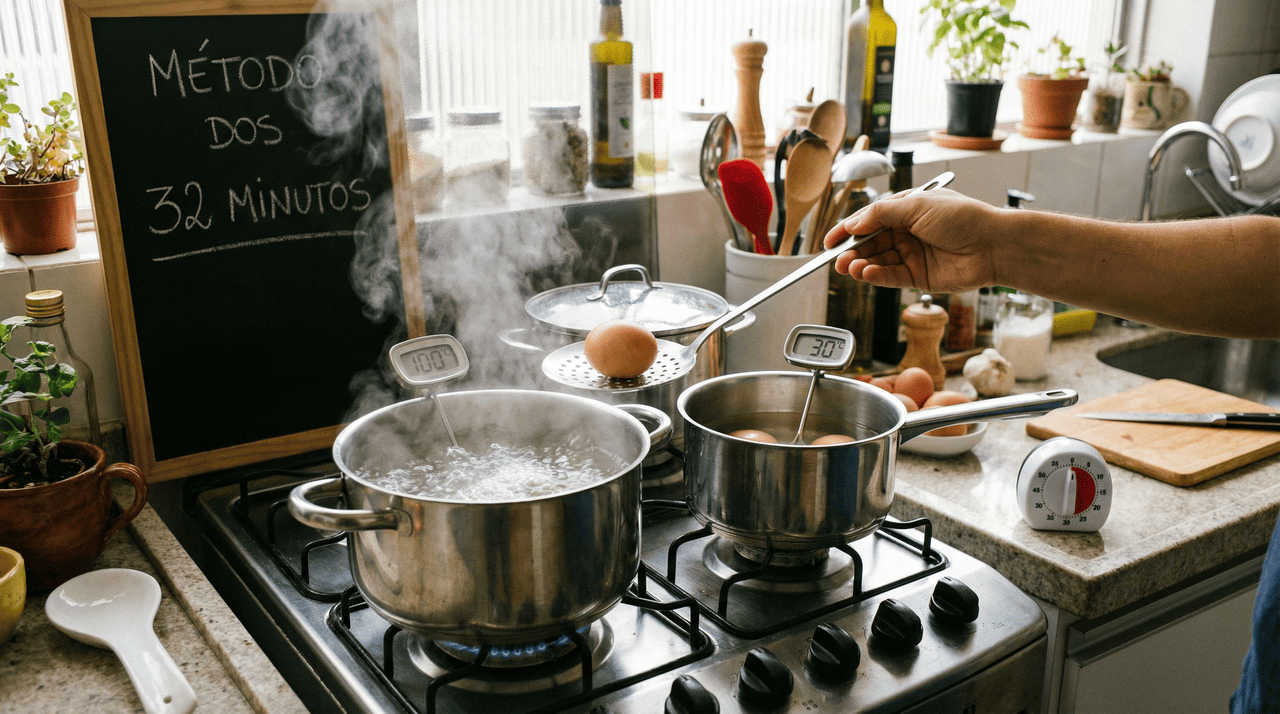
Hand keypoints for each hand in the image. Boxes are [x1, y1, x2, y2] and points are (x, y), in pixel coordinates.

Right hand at [822, 189, 1001, 293]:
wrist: (994, 245)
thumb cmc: (964, 217)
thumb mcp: (917, 205)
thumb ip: (882, 214)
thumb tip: (855, 222)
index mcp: (906, 211)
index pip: (869, 220)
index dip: (848, 230)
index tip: (829, 241)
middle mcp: (907, 234)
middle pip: (870, 244)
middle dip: (851, 251)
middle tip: (836, 259)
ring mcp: (913, 256)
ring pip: (878, 262)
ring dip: (861, 265)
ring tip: (850, 267)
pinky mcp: (919, 278)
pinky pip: (891, 278)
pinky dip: (876, 276)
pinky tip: (867, 274)